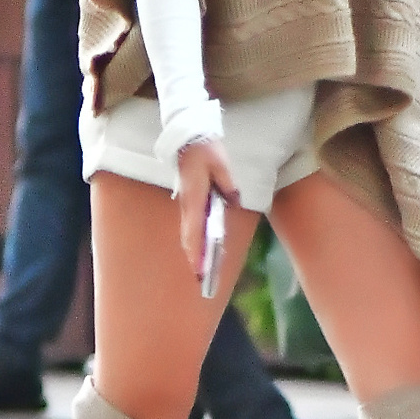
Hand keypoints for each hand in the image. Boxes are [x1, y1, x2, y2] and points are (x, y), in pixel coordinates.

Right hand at [176, 138, 239, 279]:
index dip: (196, 251)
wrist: (188, 138)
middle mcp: (187, 203)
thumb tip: (234, 201)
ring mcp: (186, 203)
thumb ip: (228, 183)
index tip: (199, 269)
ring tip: (201, 271)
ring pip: (189, 232)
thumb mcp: (221, 164)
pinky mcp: (188, 201)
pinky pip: (191, 224)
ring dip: (194, 252)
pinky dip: (194, 240)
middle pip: (189, 236)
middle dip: (195, 259)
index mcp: (194, 196)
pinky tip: (201, 250)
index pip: (194, 228)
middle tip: (201, 280)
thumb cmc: (205, 150)